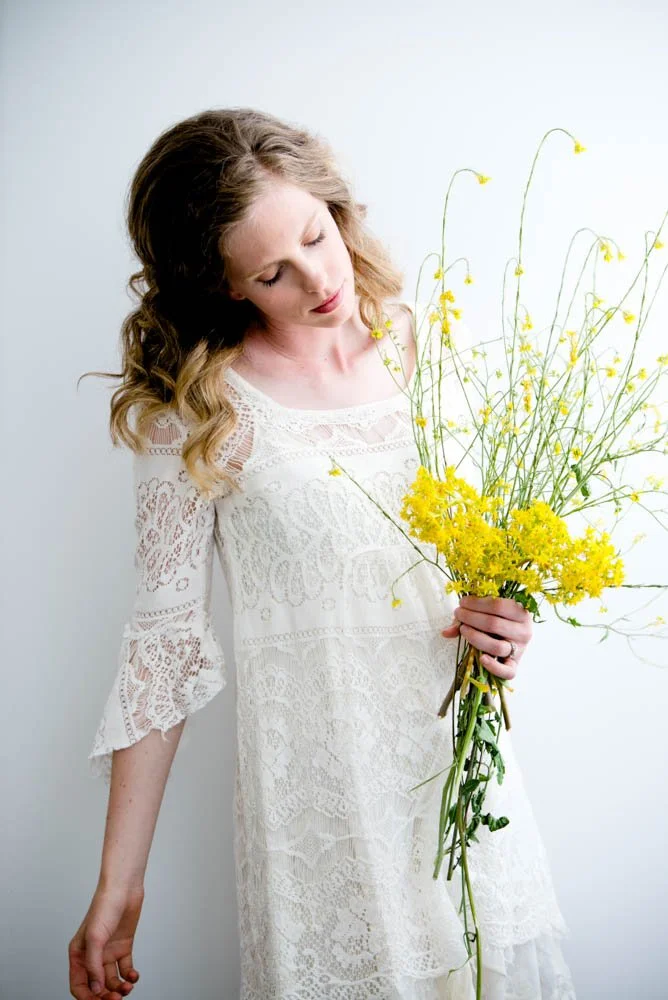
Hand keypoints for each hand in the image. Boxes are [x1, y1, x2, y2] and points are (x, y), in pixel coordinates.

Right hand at [68, 883, 143, 998]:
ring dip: (119, 987)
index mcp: (79, 954)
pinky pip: (125, 968)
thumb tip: (96, 988)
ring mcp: (108, 951)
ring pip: (111, 980)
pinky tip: (133, 976)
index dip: (87, 997)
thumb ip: (93, 965)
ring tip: (127, 987)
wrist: (124, 888)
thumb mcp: (95, 937)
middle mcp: (93, 955)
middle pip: (96, 986)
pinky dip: (130, 976)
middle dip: (105, 995)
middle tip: (116, 999)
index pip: (79, 985)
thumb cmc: (104, 906)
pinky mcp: (123, 947)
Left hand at [441, 595, 532, 680]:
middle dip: (471, 618)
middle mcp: (524, 631)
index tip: (462, 603)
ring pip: (497, 647)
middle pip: (494, 624)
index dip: (477, 604)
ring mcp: (520, 650)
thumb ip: (468, 617)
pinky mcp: (515, 665)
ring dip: (475, 637)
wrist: (512, 635)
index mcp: (521, 613)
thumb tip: (445, 632)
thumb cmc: (497, 620)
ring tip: (463, 630)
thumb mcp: (486, 612)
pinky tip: (481, 659)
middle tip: (459, 613)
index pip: (498, 606)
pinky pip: (508, 671)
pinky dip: (494, 667)